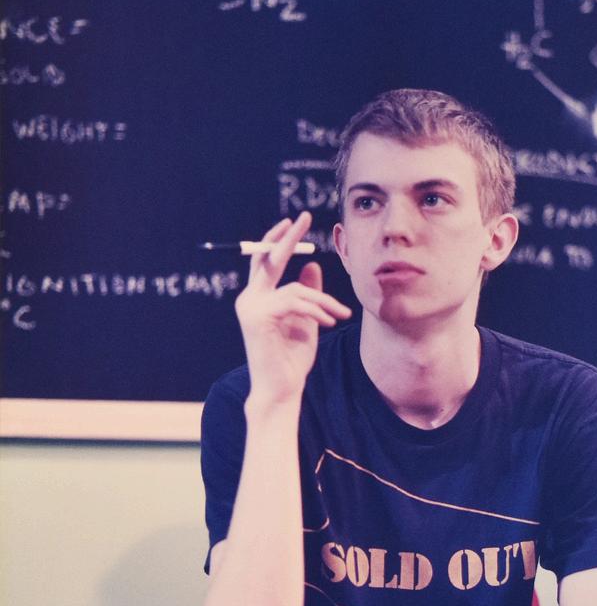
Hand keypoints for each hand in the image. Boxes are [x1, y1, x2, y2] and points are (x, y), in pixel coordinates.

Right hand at [234, 212, 351, 406]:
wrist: (281, 388)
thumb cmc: (292, 359)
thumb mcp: (306, 319)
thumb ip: (307, 292)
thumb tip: (312, 264)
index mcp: (257, 298)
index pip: (266, 261)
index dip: (279, 240)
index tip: (294, 222)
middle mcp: (248, 299)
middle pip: (268, 258)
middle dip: (287, 237)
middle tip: (303, 217)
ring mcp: (250, 307)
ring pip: (294, 288)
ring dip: (323, 300)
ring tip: (340, 315)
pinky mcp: (258, 317)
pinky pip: (295, 302)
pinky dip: (317, 310)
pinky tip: (330, 322)